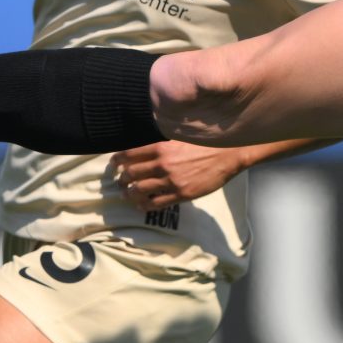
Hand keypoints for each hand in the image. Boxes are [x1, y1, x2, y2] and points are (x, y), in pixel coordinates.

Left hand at [112, 141, 245, 206]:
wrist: (227, 155)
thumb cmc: (204, 143)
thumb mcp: (179, 137)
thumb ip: (161, 143)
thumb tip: (142, 148)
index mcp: (160, 147)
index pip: (129, 154)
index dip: (118, 160)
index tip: (115, 164)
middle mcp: (162, 164)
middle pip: (131, 174)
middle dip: (122, 179)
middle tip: (120, 181)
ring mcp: (171, 181)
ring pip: (140, 190)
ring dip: (129, 194)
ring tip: (127, 194)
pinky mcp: (180, 194)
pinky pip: (155, 203)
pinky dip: (145, 205)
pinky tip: (142, 205)